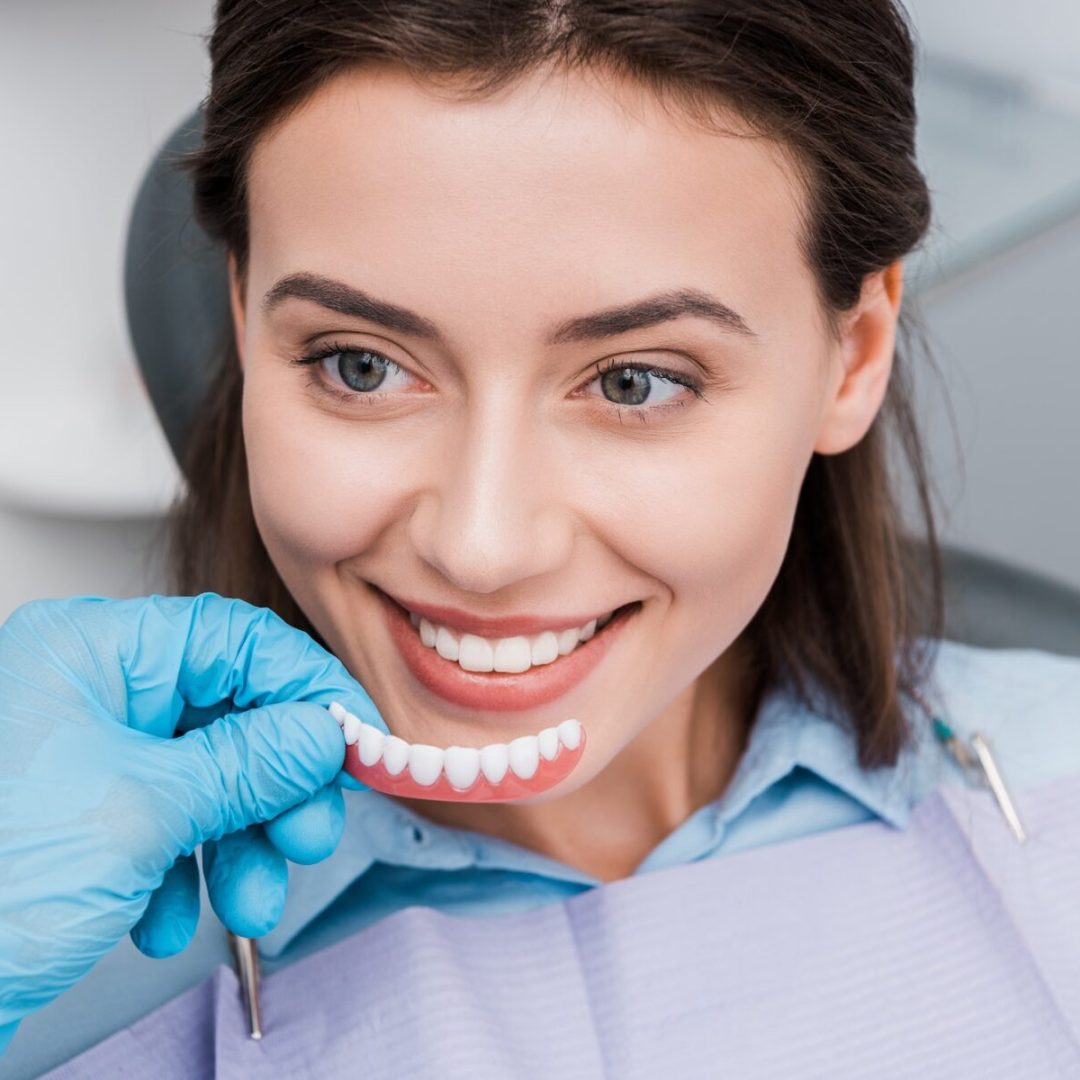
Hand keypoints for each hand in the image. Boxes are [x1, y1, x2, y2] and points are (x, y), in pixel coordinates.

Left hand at [0, 593, 384, 1037]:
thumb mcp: (144, 813)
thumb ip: (249, 763)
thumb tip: (322, 732)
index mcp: (93, 654)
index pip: (235, 640)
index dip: (307, 689)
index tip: (356, 738)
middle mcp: (91, 693)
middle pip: (229, 714)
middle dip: (277, 786)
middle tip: (310, 831)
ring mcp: (87, 757)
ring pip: (207, 778)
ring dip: (243, 844)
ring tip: (251, 896)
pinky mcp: (87, 818)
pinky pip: (170, 826)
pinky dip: (187, 874)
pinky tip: (167, 919)